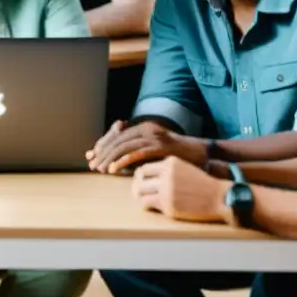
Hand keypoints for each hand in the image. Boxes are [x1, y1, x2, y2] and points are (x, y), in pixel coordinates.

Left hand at [86, 119, 208, 173]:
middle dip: (103, 152)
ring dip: (109, 158)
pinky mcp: (160, 147)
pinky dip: (122, 161)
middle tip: (92, 164)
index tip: (92, 156)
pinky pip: (136, 153)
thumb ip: (140, 150)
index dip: (104, 145)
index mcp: (144, 127)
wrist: (203, 155)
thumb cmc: (179, 155)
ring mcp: (154, 136)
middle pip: (118, 139)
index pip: (118, 135)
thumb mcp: (157, 149)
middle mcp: (147, 128)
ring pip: (124, 146)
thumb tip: (120, 158)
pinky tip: (113, 169)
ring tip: (99, 169)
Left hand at [132, 156, 230, 222]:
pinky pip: (147, 204)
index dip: (141, 176)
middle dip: (137, 186)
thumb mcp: (184, 167)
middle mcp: (166, 174)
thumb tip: (145, 175)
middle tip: (138, 192)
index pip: (144, 168)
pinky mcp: (168, 205)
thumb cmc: (202, 184)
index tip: (142, 181)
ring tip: (144, 200)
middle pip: (139, 179)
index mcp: (170, 162)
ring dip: (140, 196)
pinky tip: (152, 206)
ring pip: (140, 192)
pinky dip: (147, 205)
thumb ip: (166, 169)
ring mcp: (166, 190)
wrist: (218, 197)